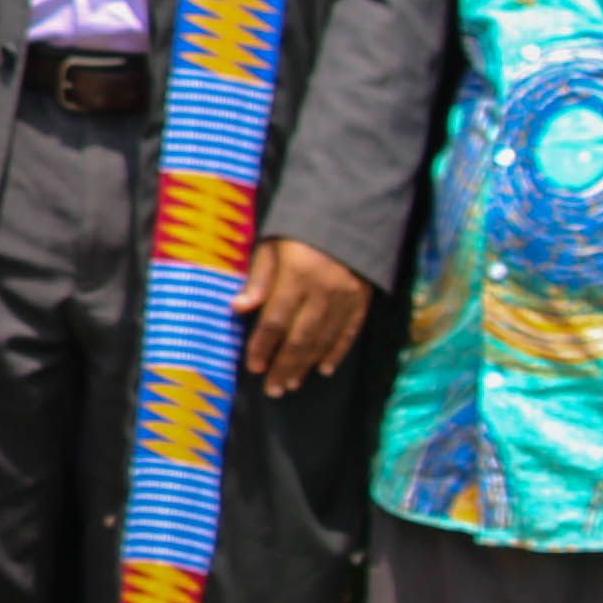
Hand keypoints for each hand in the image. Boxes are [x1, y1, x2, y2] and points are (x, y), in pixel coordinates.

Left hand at [241, 237, 375, 391]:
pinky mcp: (363, 300)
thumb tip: (238, 308)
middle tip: (272, 389)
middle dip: (284, 366)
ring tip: (292, 384)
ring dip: (306, 365)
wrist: (350, 213)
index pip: (275, 320)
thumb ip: (258, 278)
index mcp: (296, 277)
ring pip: (323, 340)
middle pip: (300, 338)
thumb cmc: (301, 231)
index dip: (262, 346)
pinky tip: (324, 369)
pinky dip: (337, 352)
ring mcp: (346, 298)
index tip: (253, 367)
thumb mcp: (272, 245)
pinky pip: (350, 332)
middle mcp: (322, 292)